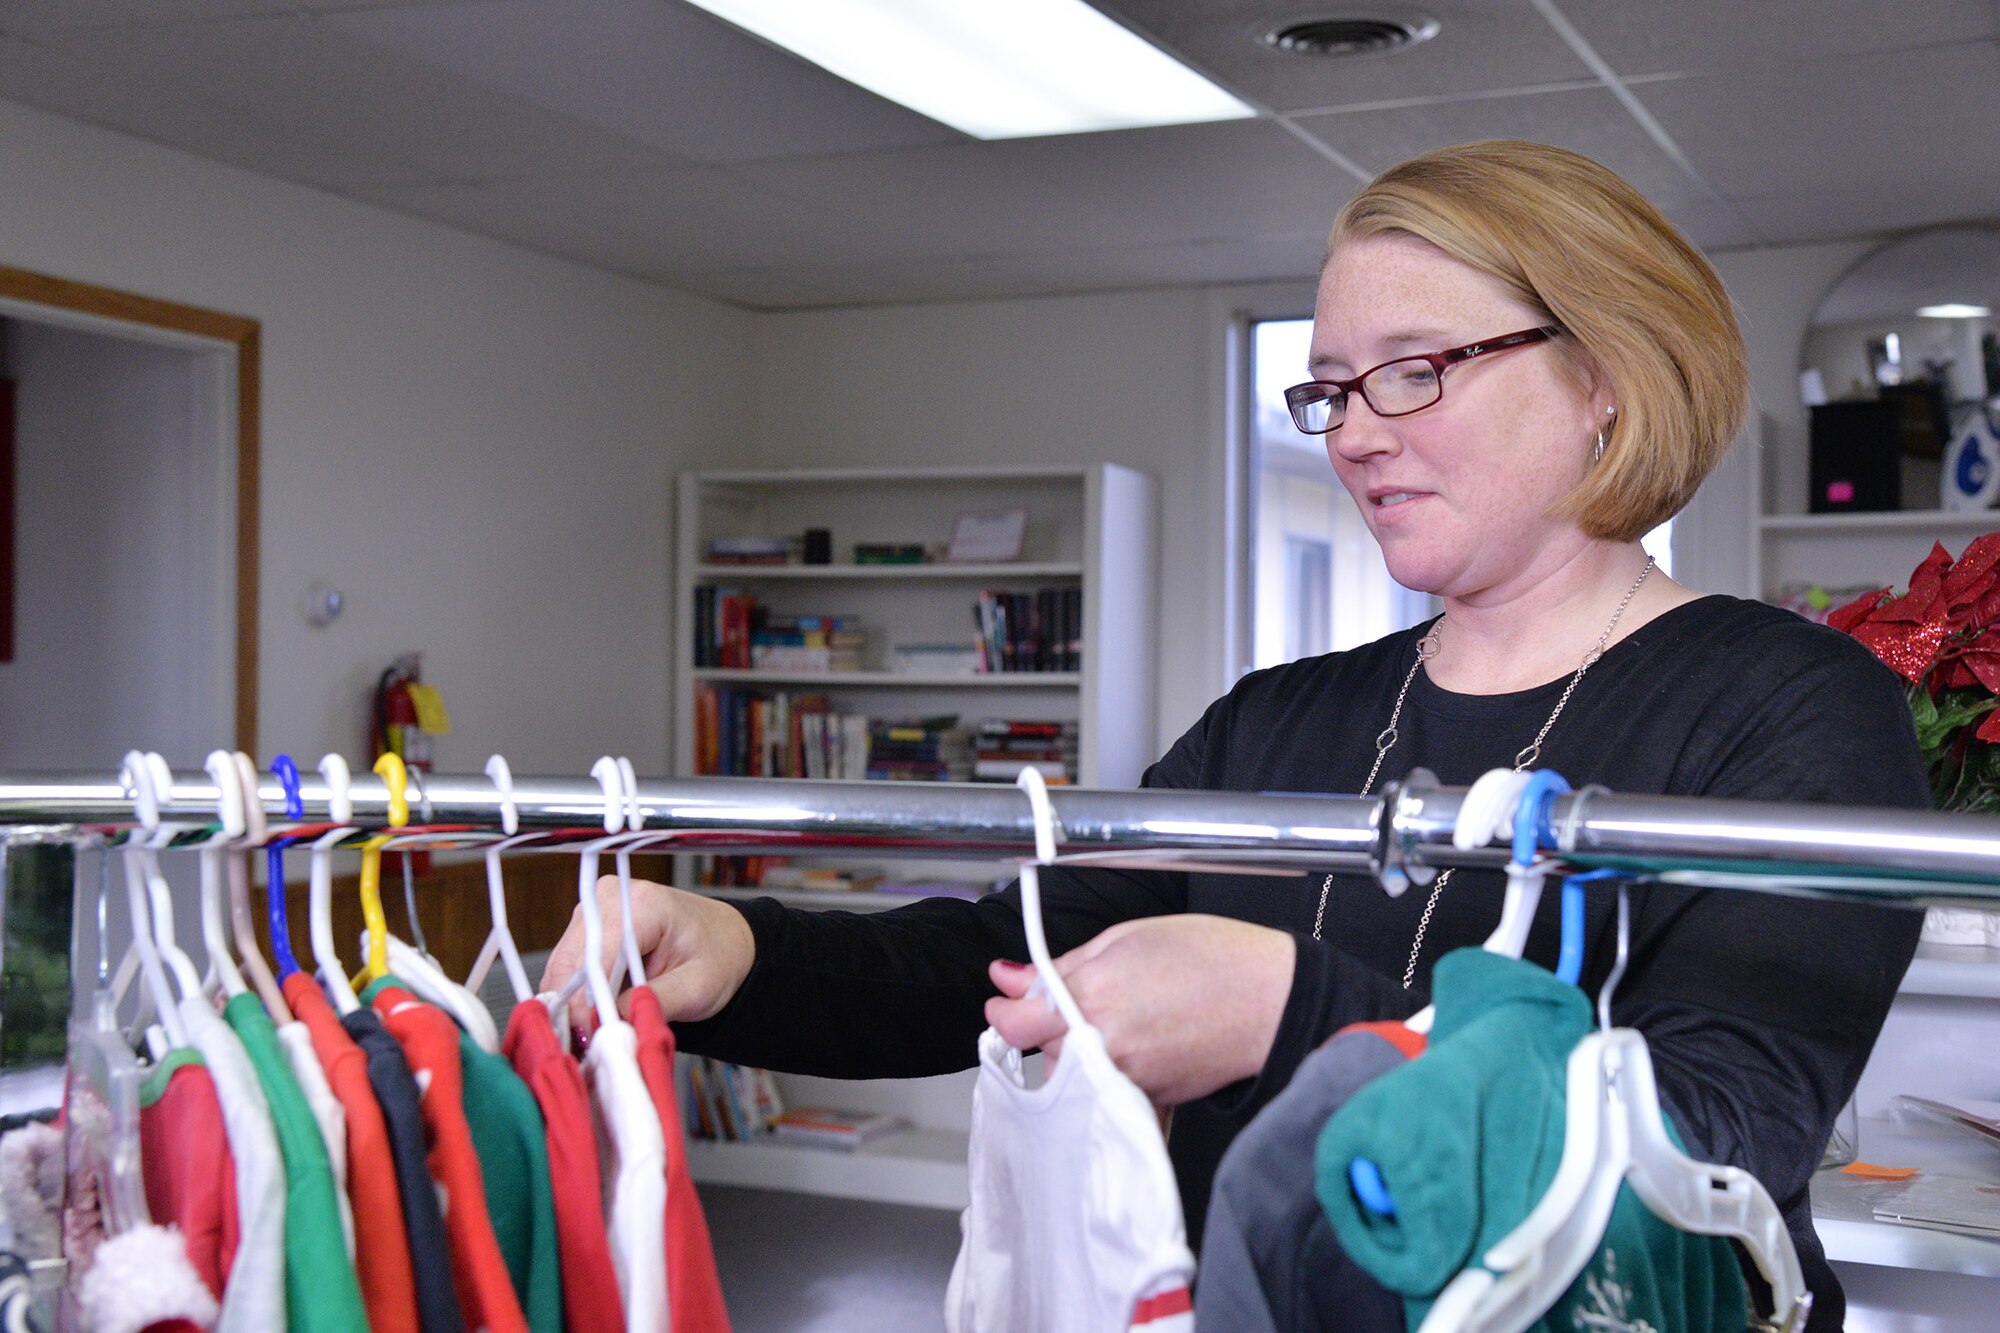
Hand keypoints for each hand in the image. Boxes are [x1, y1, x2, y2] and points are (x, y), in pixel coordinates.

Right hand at [539, 875, 755, 1030]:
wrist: (725, 942)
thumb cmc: (717, 958)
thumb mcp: (697, 989)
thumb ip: (652, 1004)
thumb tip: (609, 1025)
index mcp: (642, 904)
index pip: (598, 955)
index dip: (587, 1000)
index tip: (589, 1035)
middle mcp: (609, 899)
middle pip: (570, 961)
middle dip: (573, 1008)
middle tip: (583, 1048)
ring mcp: (593, 911)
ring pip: (562, 967)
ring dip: (570, 1005)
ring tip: (586, 1039)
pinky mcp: (587, 929)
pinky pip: (566, 968)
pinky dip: (573, 997)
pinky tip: (587, 1021)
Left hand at [983, 915, 1294, 1105]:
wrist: (1274, 1001)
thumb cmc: (1212, 958)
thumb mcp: (1126, 939)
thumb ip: (1060, 966)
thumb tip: (1009, 978)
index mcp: (1092, 997)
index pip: (1014, 1024)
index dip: (1005, 1010)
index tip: (1008, 1001)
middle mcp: (1102, 1048)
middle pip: (1041, 1052)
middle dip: (1049, 1030)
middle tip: (1087, 998)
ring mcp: (1126, 1080)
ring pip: (1073, 1075)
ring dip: (1079, 1052)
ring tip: (1125, 1018)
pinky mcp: (1148, 1101)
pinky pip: (1108, 1089)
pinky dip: (1112, 1069)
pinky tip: (1142, 1042)